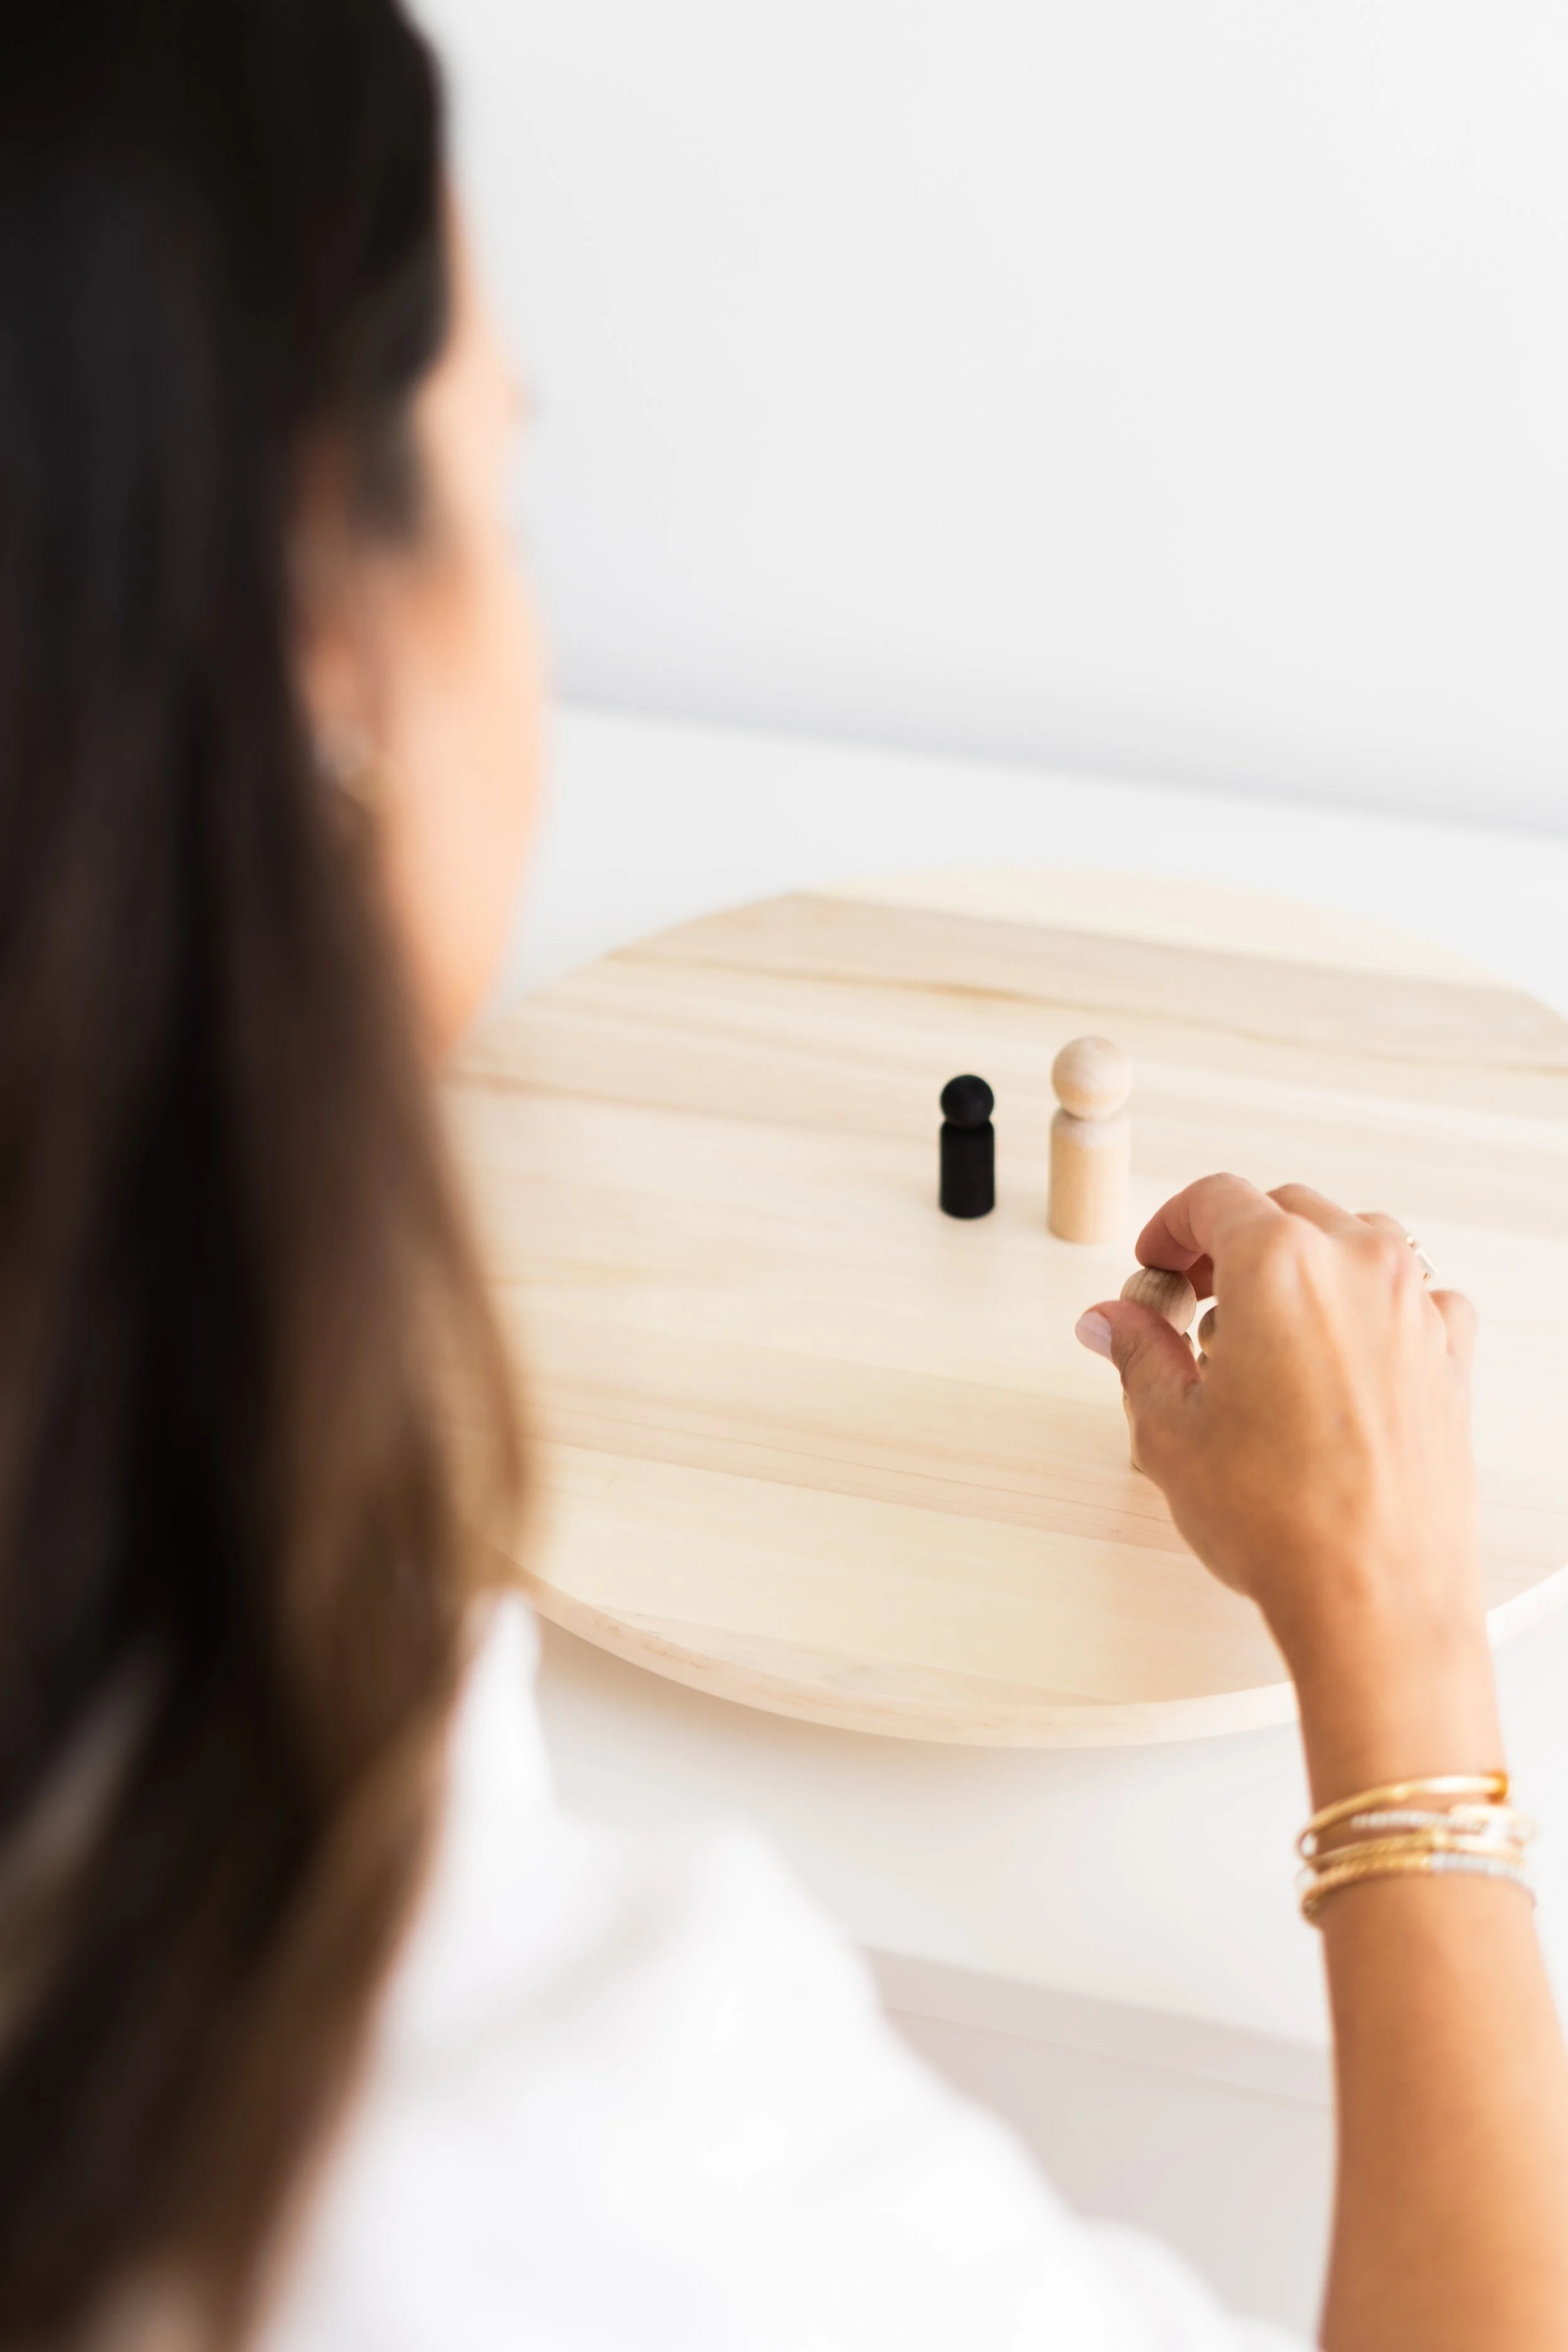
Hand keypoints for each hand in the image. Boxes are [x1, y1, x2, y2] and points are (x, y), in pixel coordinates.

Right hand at [1075, 1175, 1496, 1789]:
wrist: (1376, 1596)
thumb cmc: (1283, 1519)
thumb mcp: (1172, 1428)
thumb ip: (1138, 1353)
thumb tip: (1114, 1322)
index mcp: (1279, 1264)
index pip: (1214, 1198)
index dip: (1170, 1227)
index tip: (1156, 1263)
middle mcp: (1357, 1266)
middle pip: (1284, 1210)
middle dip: (1230, 1245)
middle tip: (1194, 1299)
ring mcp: (1415, 1308)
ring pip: (1352, 1242)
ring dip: (1302, 1267)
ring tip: (1262, 1335)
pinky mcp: (1451, 1356)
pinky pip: (1411, 1297)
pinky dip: (1369, 1308)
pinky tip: (1335, 1358)